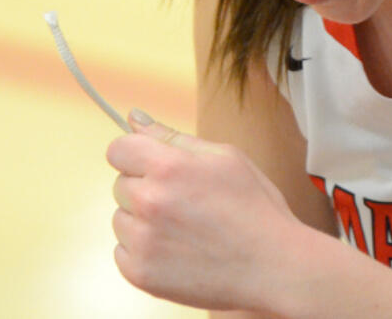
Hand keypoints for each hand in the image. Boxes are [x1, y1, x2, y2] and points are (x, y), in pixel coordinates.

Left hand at [106, 109, 300, 310]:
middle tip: (183, 202)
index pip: (118, 149)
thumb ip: (173, 136)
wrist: (273, 266)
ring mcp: (143, 241)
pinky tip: (176, 251)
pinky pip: (122, 252)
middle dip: (145, 188)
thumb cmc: (255, 208)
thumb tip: (134, 117)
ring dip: (142, 222)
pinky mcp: (140, 273)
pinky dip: (143, 252)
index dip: (136, 155)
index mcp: (168, 167)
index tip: (152, 167)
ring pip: (120, 219)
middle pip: (120, 185)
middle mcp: (149, 202)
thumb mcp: (224, 157)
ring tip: (183, 229)